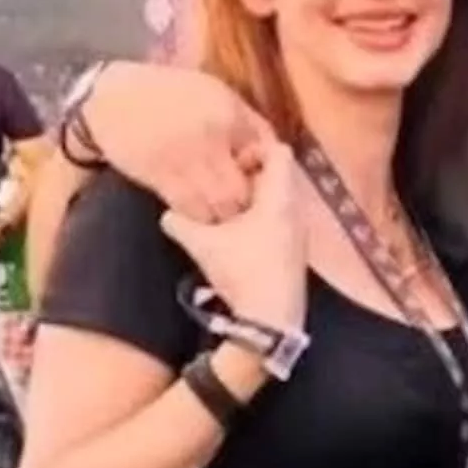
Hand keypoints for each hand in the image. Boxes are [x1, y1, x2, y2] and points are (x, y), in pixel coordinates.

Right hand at [83, 62, 274, 222]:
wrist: (114, 96)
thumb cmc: (173, 91)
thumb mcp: (218, 93)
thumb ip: (248, 121)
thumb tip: (273, 148)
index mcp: (227, 116)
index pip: (263, 155)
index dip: (269, 170)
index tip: (267, 176)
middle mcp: (207, 141)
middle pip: (241, 189)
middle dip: (250, 199)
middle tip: (251, 202)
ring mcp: (181, 162)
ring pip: (216, 205)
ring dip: (225, 213)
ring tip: (228, 209)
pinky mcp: (157, 178)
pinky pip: (187, 207)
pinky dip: (199, 213)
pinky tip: (203, 208)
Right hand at [159, 142, 306, 331]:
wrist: (272, 318)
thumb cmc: (243, 273)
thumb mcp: (203, 245)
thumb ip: (181, 224)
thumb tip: (167, 213)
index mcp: (281, 198)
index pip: (280, 152)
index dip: (255, 149)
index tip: (231, 163)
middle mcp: (296, 208)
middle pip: (279, 173)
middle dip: (250, 173)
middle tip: (223, 183)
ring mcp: (299, 229)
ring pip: (280, 197)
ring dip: (254, 197)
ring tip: (227, 208)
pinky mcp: (295, 247)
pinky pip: (281, 216)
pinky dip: (262, 215)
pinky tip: (238, 232)